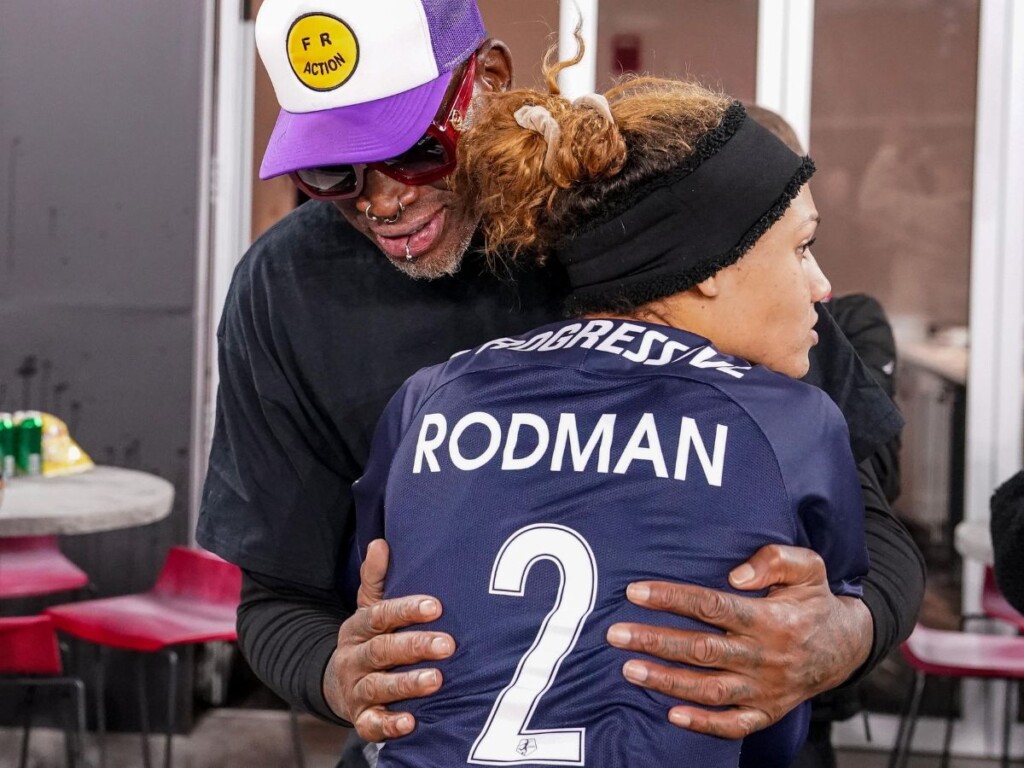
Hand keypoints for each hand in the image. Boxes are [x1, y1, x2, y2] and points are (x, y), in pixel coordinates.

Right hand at [323, 539, 454, 741]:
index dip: (406, 610)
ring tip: (436, 680)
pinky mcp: (360, 718)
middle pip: (381, 650)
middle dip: (415, 646)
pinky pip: (371, 724)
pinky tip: (410, 723)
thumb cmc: (369, 639)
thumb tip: (380, 543)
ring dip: (406, 684)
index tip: (435, 606)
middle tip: (448, 644)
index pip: (380, 615)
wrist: (338, 684)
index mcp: (358, 628)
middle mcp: (353, 658)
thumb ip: (375, 578)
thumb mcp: (368, 608)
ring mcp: (355, 689)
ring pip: (377, 686)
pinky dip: (389, 725)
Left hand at [606, 544, 871, 738]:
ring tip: (629, 669)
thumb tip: (736, 574)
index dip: (672, 598)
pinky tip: (672, 715)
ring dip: (667, 682)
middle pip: (702, 650)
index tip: (636, 592)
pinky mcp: (767, 712)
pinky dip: (704, 724)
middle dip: (656, 642)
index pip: (712, 606)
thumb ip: (775, 560)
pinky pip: (734, 725)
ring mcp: (765, 688)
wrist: (845, 647)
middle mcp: (765, 656)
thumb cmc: (813, 600)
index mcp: (771, 618)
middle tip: (615, 634)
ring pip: (710, 689)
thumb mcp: (808, 567)